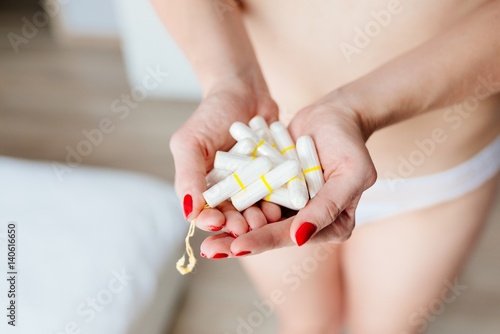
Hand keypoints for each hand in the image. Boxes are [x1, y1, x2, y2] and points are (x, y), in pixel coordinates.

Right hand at [171, 73, 280, 238]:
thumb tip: (188, 212)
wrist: (244, 91)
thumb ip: (187, 175)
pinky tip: (282, 204)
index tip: (218, 221)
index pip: (203, 211)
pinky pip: (275, 193)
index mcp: (201, 185)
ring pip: (253, 208)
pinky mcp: (271, 178)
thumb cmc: (211, 113)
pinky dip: (278, 200)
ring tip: (266, 219)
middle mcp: (226, 190)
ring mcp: (250, 185)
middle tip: (246, 226)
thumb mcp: (191, 142)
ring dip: (258, 217)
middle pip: (230, 215)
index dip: (210, 220)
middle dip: (237, 223)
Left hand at [200, 90, 376, 256]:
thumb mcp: (350, 174)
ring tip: (206, 236)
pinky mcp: (275, 188)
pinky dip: (233, 203)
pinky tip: (211, 209)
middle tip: (210, 250)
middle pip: (270, 232)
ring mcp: (290, 205)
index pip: (292, 235)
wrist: (335, 115)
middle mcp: (308, 220)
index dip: (264, 241)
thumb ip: (328, 207)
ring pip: (257, 219)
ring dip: (231, 227)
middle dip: (239, 241)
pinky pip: (253, 197)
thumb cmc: (349, 143)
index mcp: (331, 225)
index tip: (237, 247)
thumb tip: (299, 238)